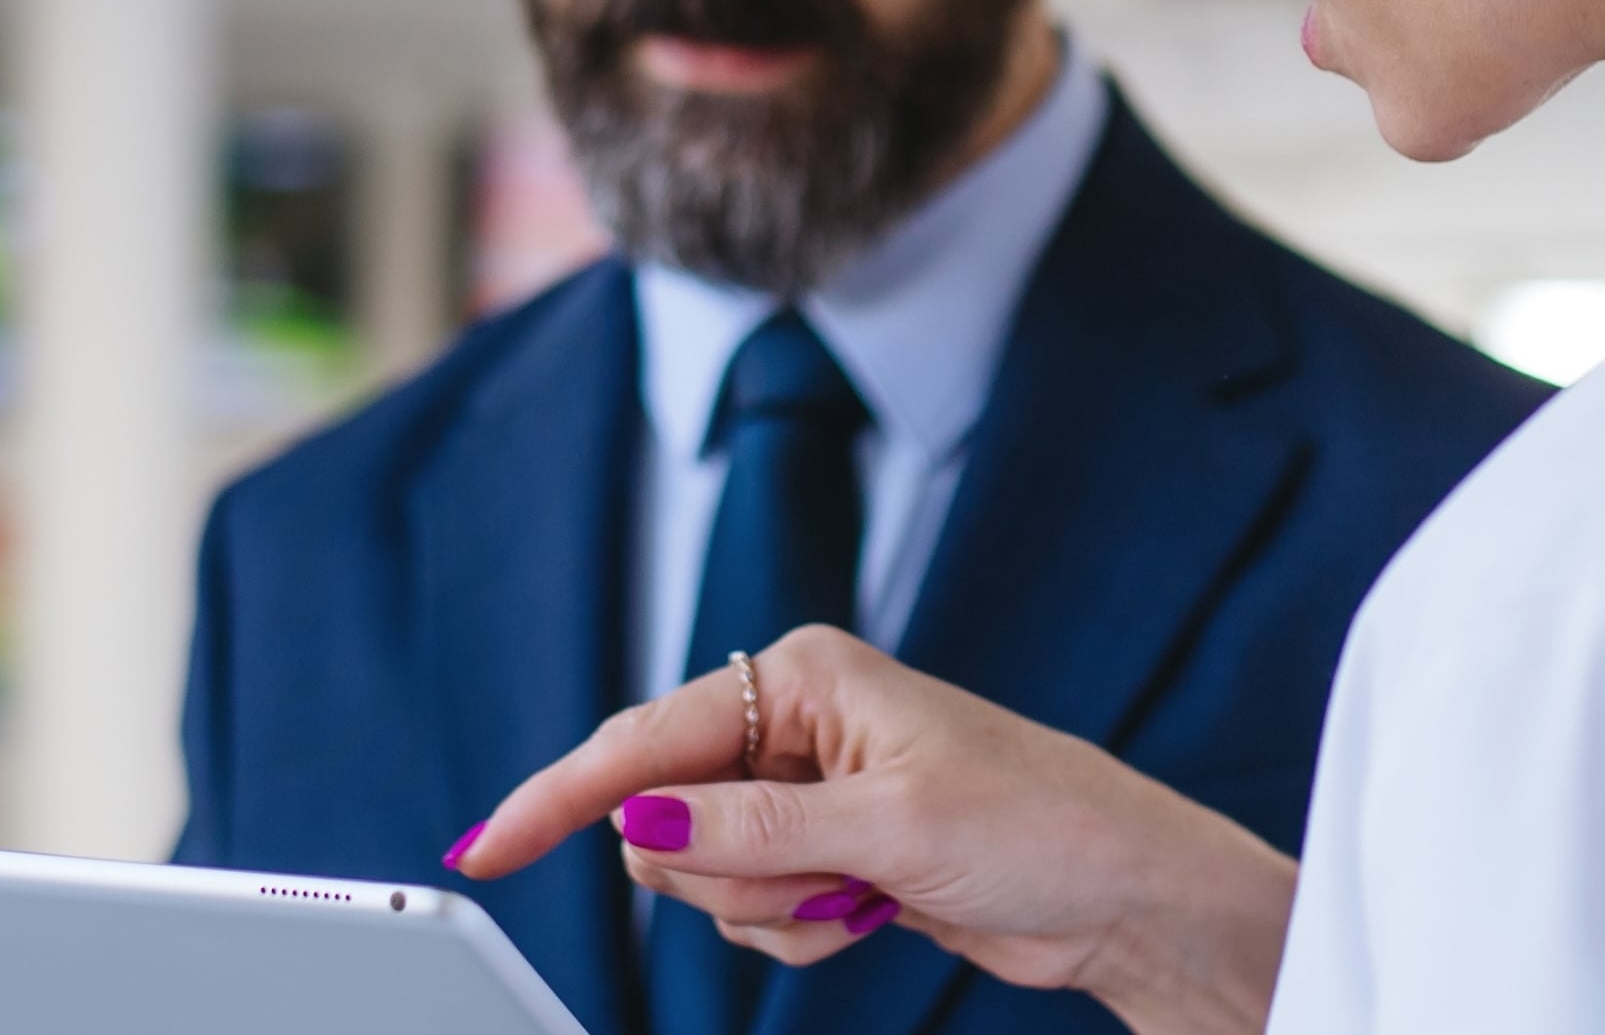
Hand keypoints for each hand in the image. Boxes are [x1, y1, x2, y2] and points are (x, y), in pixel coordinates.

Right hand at [441, 626, 1296, 1034]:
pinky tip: (876, 913)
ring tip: (867, 892)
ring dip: (774, 908)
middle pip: (664, 820)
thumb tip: (637, 831)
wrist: (1121, 891)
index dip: (558, 800)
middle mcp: (790, 721)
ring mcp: (803, 789)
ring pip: (704, 876)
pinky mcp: (823, 848)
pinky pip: (753, 908)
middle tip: (830, 878)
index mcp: (799, 676)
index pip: (642, 742)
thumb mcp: (887, 831)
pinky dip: (800, 929)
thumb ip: (751, 831)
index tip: (484, 852)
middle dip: (731, 873)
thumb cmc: (1036, 826)